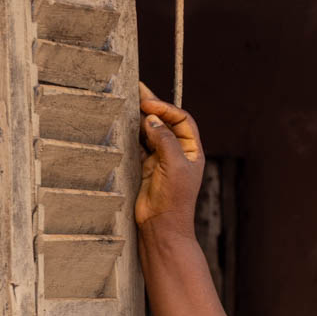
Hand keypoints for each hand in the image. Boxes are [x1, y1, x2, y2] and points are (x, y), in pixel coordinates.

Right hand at [137, 81, 204, 232]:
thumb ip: (164, 139)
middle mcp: (178, 152)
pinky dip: (133, 133)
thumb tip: (151, 118)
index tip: (148, 104)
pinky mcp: (147, 167)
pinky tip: (124, 124)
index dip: (166, 109)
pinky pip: (140, 144)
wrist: (161, 226)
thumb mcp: (174, 164)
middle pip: (166, 122)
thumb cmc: (174, 198)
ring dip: (141, 118)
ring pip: (151, 132)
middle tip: (136, 89)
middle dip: (153, 106)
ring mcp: (162, 159)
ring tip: (127, 102)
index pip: (181, 120)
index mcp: (192, 150)